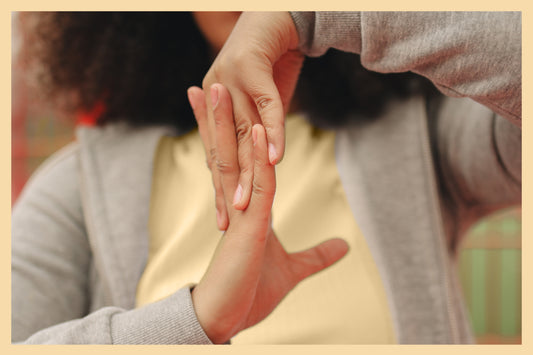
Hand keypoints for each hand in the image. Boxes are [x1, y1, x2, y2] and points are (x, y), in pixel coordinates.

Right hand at [188, 85, 348, 343]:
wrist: (228, 319)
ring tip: (217, 88)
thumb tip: (344, 247)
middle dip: (219, 118)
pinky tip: (257, 128)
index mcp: (251, 209)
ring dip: (227, 124)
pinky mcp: (248, 225)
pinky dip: (257, 156)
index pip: (245, 162)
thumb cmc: (251, 294)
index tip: (228, 106)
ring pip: (237, 160)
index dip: (234, 133)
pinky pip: (256, 184)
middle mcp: (242, 204)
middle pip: (231, 153)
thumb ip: (318, 256)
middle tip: (212, 84)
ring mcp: (243, 212)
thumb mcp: (294, 270)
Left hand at [198, 12, 303, 228]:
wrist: (274, 13)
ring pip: (240, 135)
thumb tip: (262, 155)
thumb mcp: (261, 99)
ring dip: (245, 171)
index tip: (224, 220)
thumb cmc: (270, 60)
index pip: (217, 156)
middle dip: (226, 190)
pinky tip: (277, 160)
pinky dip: (272, 133)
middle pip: (224, 151)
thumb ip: (257, 127)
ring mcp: (230, 80)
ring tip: (246, 205)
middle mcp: (216, 95)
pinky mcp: (250, 67)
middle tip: (229, 224)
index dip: (220, 189)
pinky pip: (266, 107)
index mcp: (215, 105)